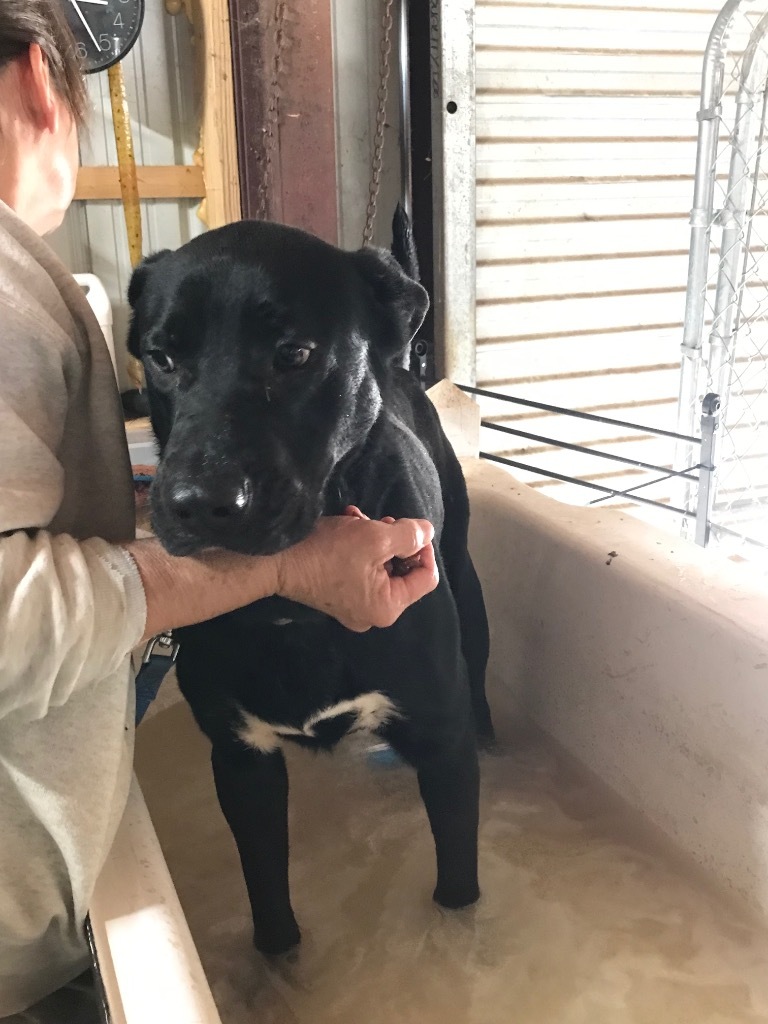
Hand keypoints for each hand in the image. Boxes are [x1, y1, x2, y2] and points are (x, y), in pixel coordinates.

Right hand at [274, 510, 437, 631]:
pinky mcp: (337, 596)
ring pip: (381, 568)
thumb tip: (427, 532)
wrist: (275, 561)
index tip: (410, 527)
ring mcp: (353, 607)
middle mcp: (373, 615)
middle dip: (395, 542)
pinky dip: (359, 548)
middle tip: (381, 521)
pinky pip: (361, 572)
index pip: (426, 578)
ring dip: (375, 539)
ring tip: (357, 520)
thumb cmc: (329, 552)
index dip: (423, 548)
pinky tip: (347, 527)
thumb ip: (410, 535)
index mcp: (388, 608)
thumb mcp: (377, 537)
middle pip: (402, 572)